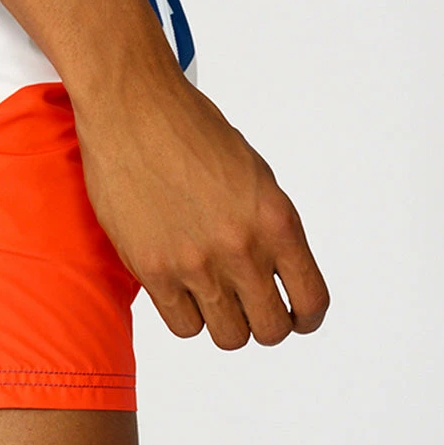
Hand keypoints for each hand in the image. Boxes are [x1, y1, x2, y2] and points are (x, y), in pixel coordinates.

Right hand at [75, 71, 329, 347]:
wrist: (133, 108)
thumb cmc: (190, 131)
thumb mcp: (254, 175)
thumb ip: (268, 228)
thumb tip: (274, 273)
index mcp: (276, 220)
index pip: (311, 302)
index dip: (306, 318)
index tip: (297, 317)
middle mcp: (242, 248)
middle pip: (270, 330)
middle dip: (264, 322)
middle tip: (248, 304)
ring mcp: (196, 263)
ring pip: (228, 336)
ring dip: (225, 322)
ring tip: (212, 296)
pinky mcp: (152, 270)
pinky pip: (183, 326)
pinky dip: (187, 313)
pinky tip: (181, 288)